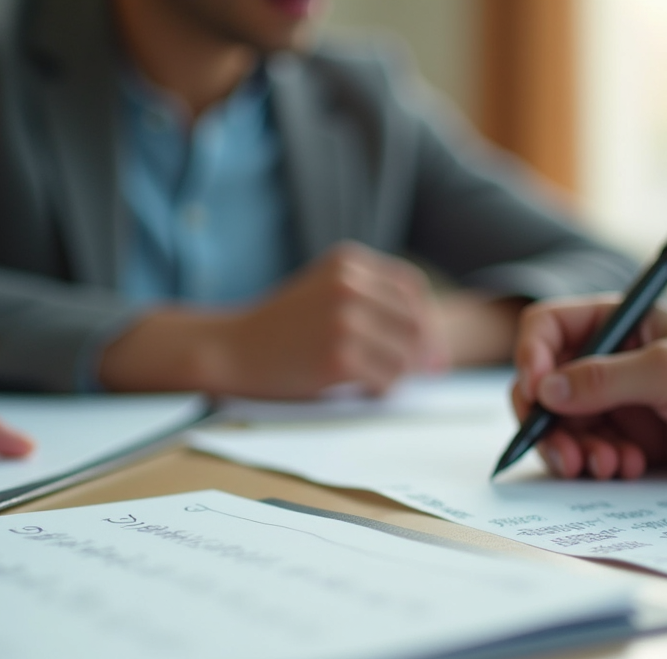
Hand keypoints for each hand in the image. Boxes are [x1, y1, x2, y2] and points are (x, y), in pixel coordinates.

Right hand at [101, 242, 446, 397]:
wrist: (232, 350)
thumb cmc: (282, 328)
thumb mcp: (324, 290)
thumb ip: (371, 300)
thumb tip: (434, 345)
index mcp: (348, 262)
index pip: (411, 288)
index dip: (427, 319)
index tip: (431, 346)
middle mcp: (349, 284)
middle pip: (415, 322)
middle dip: (421, 351)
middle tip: (424, 373)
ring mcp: (344, 319)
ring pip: (406, 354)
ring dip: (399, 373)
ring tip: (377, 379)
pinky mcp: (339, 355)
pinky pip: (387, 378)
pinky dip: (383, 388)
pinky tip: (364, 389)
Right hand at [510, 297, 666, 484]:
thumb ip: (603, 379)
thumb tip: (543, 391)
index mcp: (621, 322)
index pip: (549, 329)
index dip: (531, 357)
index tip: (537, 392)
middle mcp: (614, 360)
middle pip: (546, 386)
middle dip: (548, 422)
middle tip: (565, 454)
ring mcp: (624, 403)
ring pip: (565, 427)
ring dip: (574, 450)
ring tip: (605, 466)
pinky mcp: (637, 442)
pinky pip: (592, 454)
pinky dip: (598, 465)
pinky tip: (627, 469)